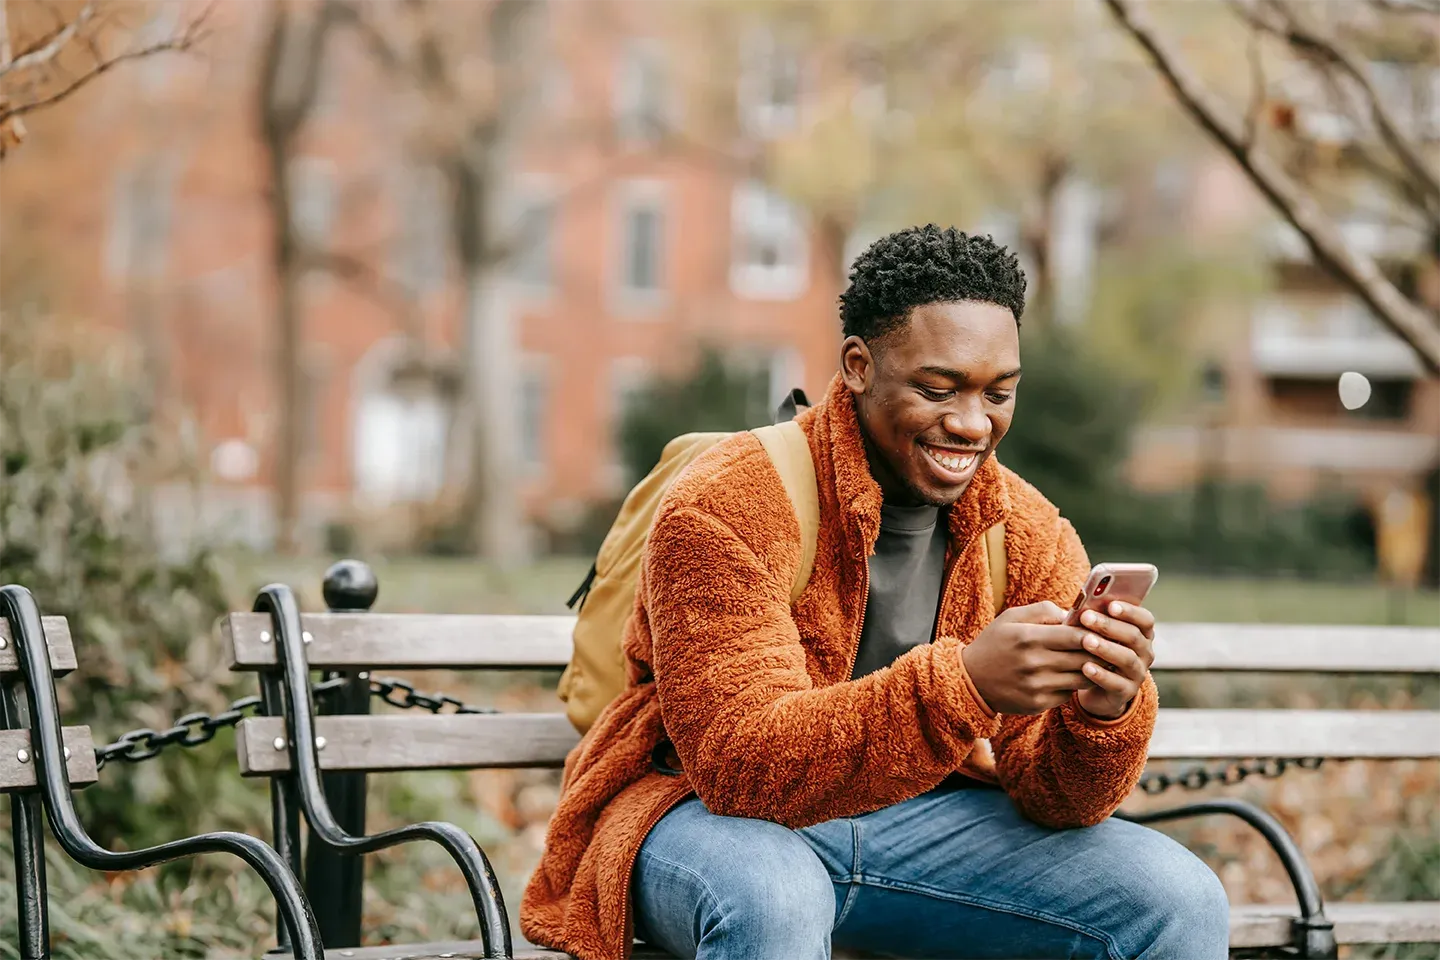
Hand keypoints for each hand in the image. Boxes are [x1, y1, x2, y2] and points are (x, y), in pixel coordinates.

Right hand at [961, 601, 1103, 714]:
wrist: (970, 680)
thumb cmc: (995, 643)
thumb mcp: (1011, 617)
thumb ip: (1044, 610)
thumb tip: (1074, 615)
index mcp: (1028, 637)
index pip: (1075, 636)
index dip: (1094, 633)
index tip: (1101, 630)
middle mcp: (1033, 663)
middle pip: (1083, 658)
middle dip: (1099, 651)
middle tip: (1108, 646)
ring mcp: (1036, 686)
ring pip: (1081, 679)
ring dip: (1092, 670)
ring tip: (1096, 662)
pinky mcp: (1037, 704)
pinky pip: (1068, 694)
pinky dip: (1073, 685)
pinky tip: (1072, 676)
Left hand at [1072, 601, 1155, 719]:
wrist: (1096, 688)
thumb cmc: (1096, 651)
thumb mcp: (1098, 635)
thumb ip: (1095, 620)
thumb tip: (1081, 606)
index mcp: (1142, 634)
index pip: (1145, 620)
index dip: (1130, 612)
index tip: (1110, 605)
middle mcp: (1145, 653)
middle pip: (1133, 636)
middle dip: (1109, 625)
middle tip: (1086, 617)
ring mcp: (1138, 674)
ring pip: (1127, 659)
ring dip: (1106, 648)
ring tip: (1086, 641)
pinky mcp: (1126, 692)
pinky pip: (1116, 683)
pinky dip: (1101, 675)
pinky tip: (1085, 667)